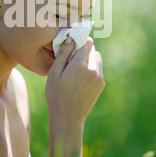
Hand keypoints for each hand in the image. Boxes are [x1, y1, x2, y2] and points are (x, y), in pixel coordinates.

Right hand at [46, 36, 103, 156]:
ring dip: (89, 60)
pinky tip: (80, 80)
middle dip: (84, 51)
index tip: (72, 45)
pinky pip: (98, 69)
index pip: (86, 43)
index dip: (79, 41)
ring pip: (97, 59)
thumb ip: (63, 54)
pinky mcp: (101, 84)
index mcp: (80, 65)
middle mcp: (93, 70)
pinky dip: (91, 69)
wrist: (68, 118)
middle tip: (72, 61)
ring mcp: (99, 78)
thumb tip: (71, 39)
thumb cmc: (56, 95)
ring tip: (76, 70)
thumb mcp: (54, 73)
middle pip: (92, 50)